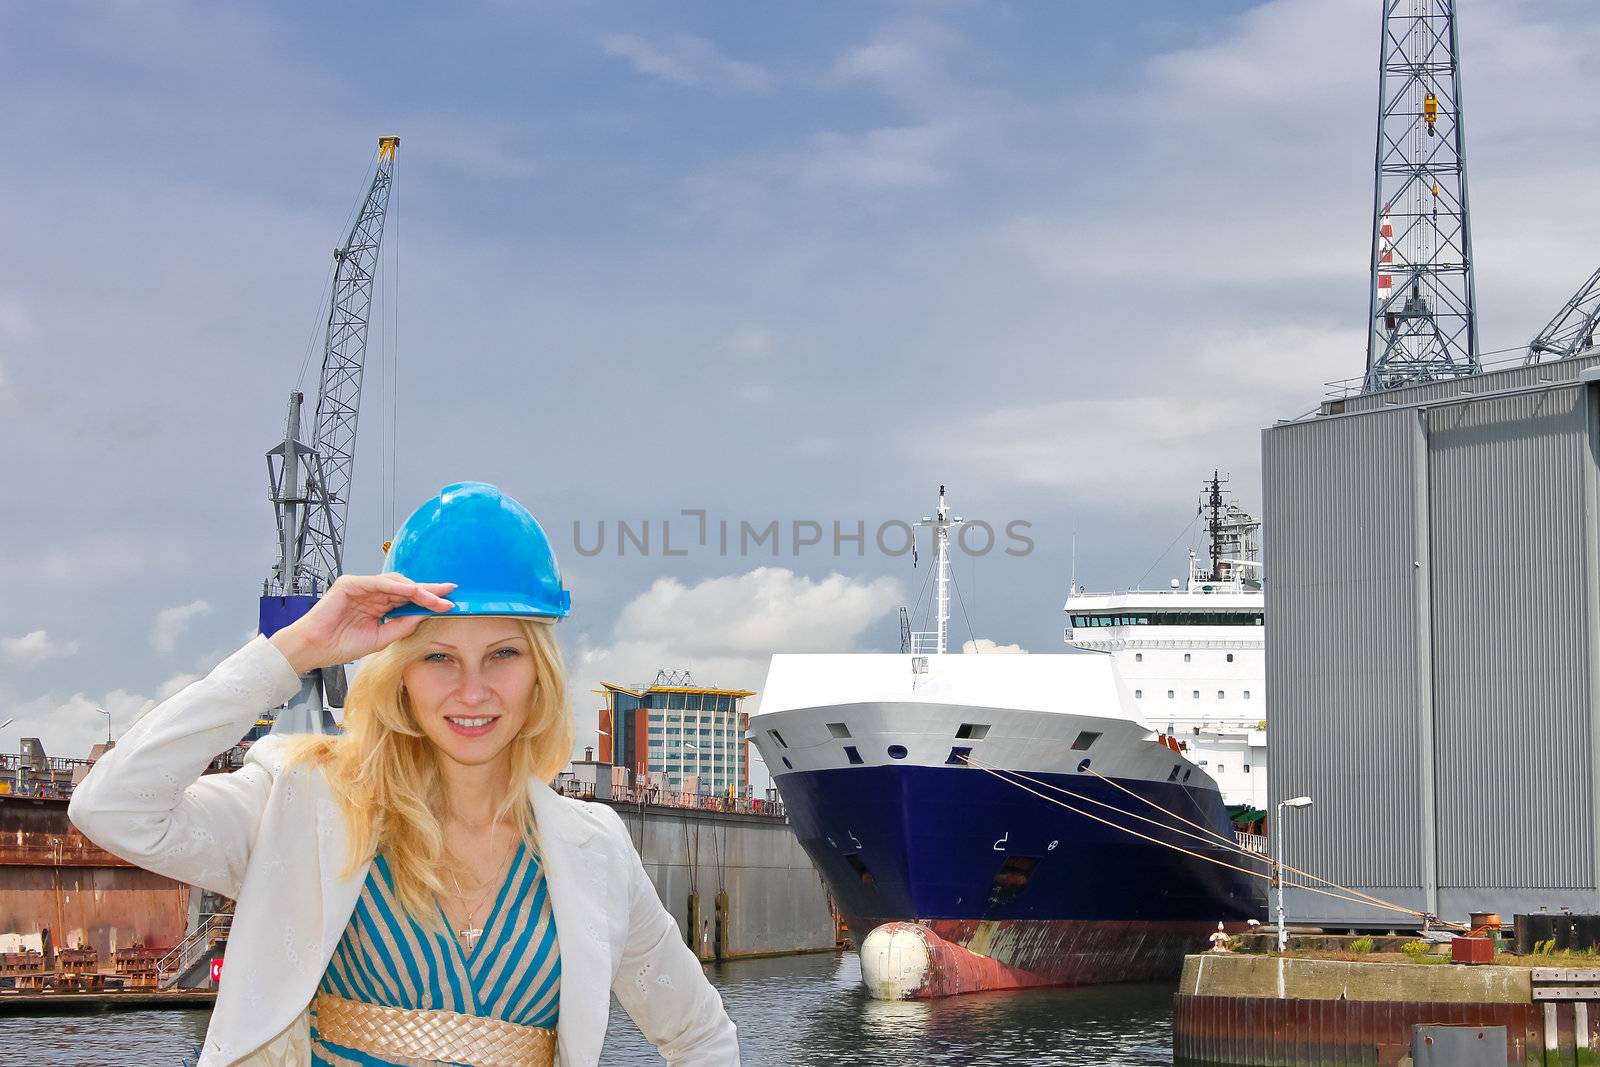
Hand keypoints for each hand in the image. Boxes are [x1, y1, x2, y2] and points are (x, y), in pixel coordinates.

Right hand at [268, 574, 455, 674]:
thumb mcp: (381, 638)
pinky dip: (396, 586)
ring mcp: (361, 587)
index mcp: (379, 605)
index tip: (451, 601)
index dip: (430, 599)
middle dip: (429, 591)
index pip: (409, 599)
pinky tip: (412, 591)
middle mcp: (372, 593)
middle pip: (406, 588)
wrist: (315, 649)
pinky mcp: (350, 584)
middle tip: (450, 592)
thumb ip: (402, 625)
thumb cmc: (341, 645)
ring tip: (434, 596)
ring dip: (417, 589)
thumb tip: (426, 615)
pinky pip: (377, 582)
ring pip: (395, 583)